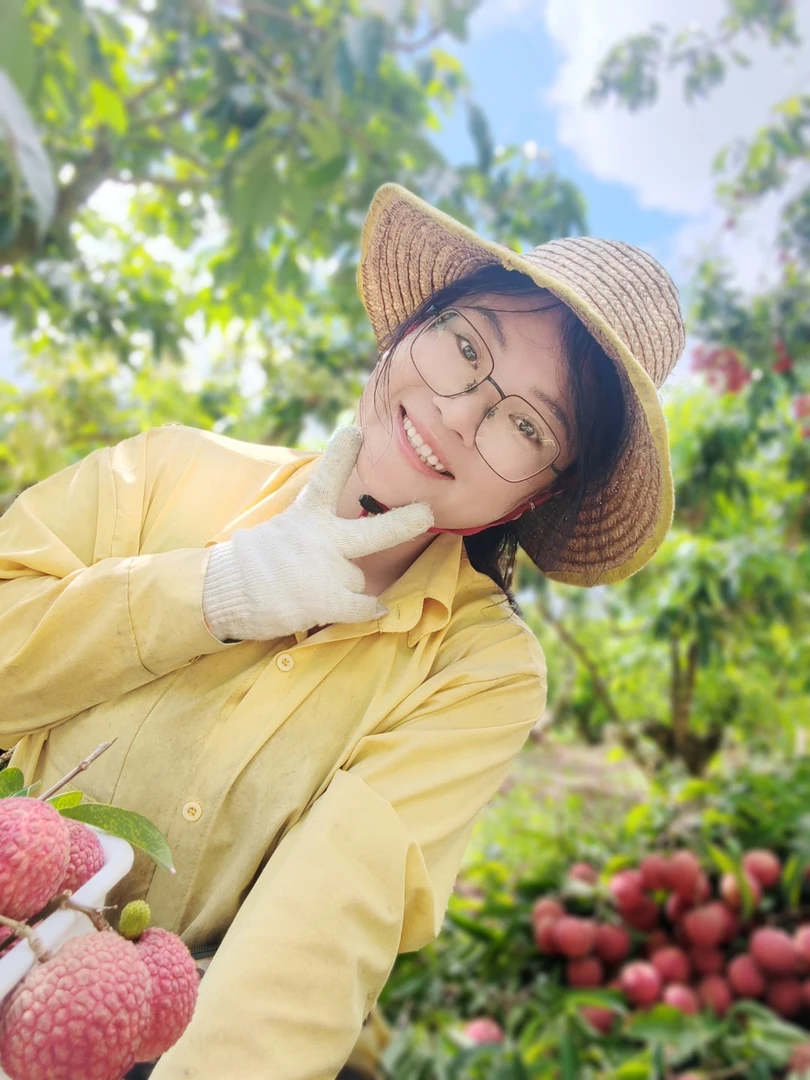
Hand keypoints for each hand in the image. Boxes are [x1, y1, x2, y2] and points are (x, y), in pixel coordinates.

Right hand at [201, 427, 433, 641]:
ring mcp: (324, 569)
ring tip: (308, 588)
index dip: (342, 453)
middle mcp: (320, 538)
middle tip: (427, 514)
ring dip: (343, 587)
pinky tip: (374, 609)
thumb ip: (309, 527)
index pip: (327, 479)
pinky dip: (367, 610)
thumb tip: (335, 535)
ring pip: (358, 579)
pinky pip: (361, 607)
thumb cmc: (250, 565)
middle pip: (375, 530)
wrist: (221, 593)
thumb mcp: (279, 529)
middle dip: (405, 522)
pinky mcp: (324, 599)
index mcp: (306, 516)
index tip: (355, 430)